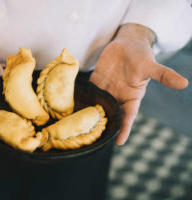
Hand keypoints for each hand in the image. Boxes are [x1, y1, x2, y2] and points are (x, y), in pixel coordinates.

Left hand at [89, 24, 187, 144]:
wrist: (126, 44)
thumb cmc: (141, 55)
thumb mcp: (151, 66)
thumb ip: (163, 75)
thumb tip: (184, 83)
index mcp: (132, 97)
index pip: (128, 116)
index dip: (125, 129)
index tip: (119, 142)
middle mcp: (117, 97)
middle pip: (110, 115)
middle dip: (103, 126)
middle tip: (93, 139)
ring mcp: (105, 90)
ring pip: (97, 106)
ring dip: (90, 116)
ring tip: (79, 127)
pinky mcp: (95, 82)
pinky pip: (88, 93)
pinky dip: (82, 101)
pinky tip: (73, 109)